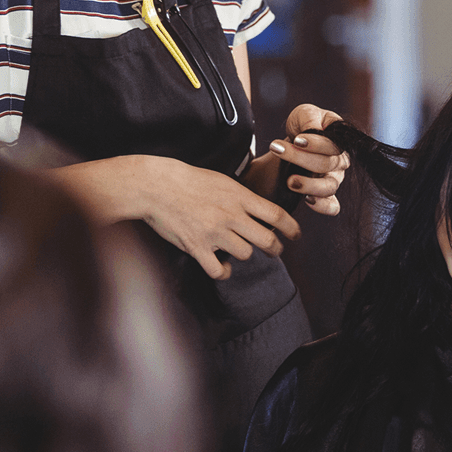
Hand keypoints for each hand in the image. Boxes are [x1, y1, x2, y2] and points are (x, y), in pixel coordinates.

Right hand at [53, 156, 300, 280]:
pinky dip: (223, 272)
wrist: (156, 186)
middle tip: (274, 250)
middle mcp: (231, 216)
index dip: (292, 229)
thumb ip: (241, 196)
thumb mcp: (221, 180)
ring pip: (245, 254)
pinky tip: (221, 266)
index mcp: (239, 196)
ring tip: (234, 249)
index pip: (277, 215)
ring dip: (243, 254)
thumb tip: (257, 209)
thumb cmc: (186, 180)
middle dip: (275, 248)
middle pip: (268, 240)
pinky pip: (220, 270)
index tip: (295, 235)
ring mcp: (215, 233)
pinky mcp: (197, 247)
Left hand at [243, 104, 349, 215]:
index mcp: (339, 139)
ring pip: (329, 186)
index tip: (296, 140)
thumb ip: (310, 118)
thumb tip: (315, 130)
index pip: (332, 145)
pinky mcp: (326, 194)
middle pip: (326, 164)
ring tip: (289, 181)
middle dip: (300, 158)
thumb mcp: (304, 114)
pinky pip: (332, 206)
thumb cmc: (302, 125)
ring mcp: (334, 178)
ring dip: (309, 184)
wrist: (291, 142)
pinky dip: (322, 205)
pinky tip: (307, 201)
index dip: (315, 144)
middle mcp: (340, 160)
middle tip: (277, 150)